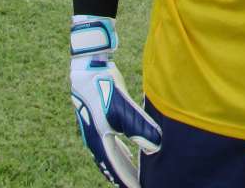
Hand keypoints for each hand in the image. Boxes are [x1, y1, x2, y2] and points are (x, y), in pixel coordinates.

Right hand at [70, 16, 161, 186]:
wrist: (88, 68)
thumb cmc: (104, 86)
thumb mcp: (124, 107)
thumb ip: (140, 127)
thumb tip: (156, 147)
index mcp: (99, 139)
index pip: (115, 167)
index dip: (127, 180)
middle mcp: (95, 138)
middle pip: (111, 165)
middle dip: (124, 177)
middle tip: (138, 186)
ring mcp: (95, 130)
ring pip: (109, 156)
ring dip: (121, 167)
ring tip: (134, 177)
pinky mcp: (99, 120)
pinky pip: (109, 145)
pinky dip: (120, 154)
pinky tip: (128, 155)